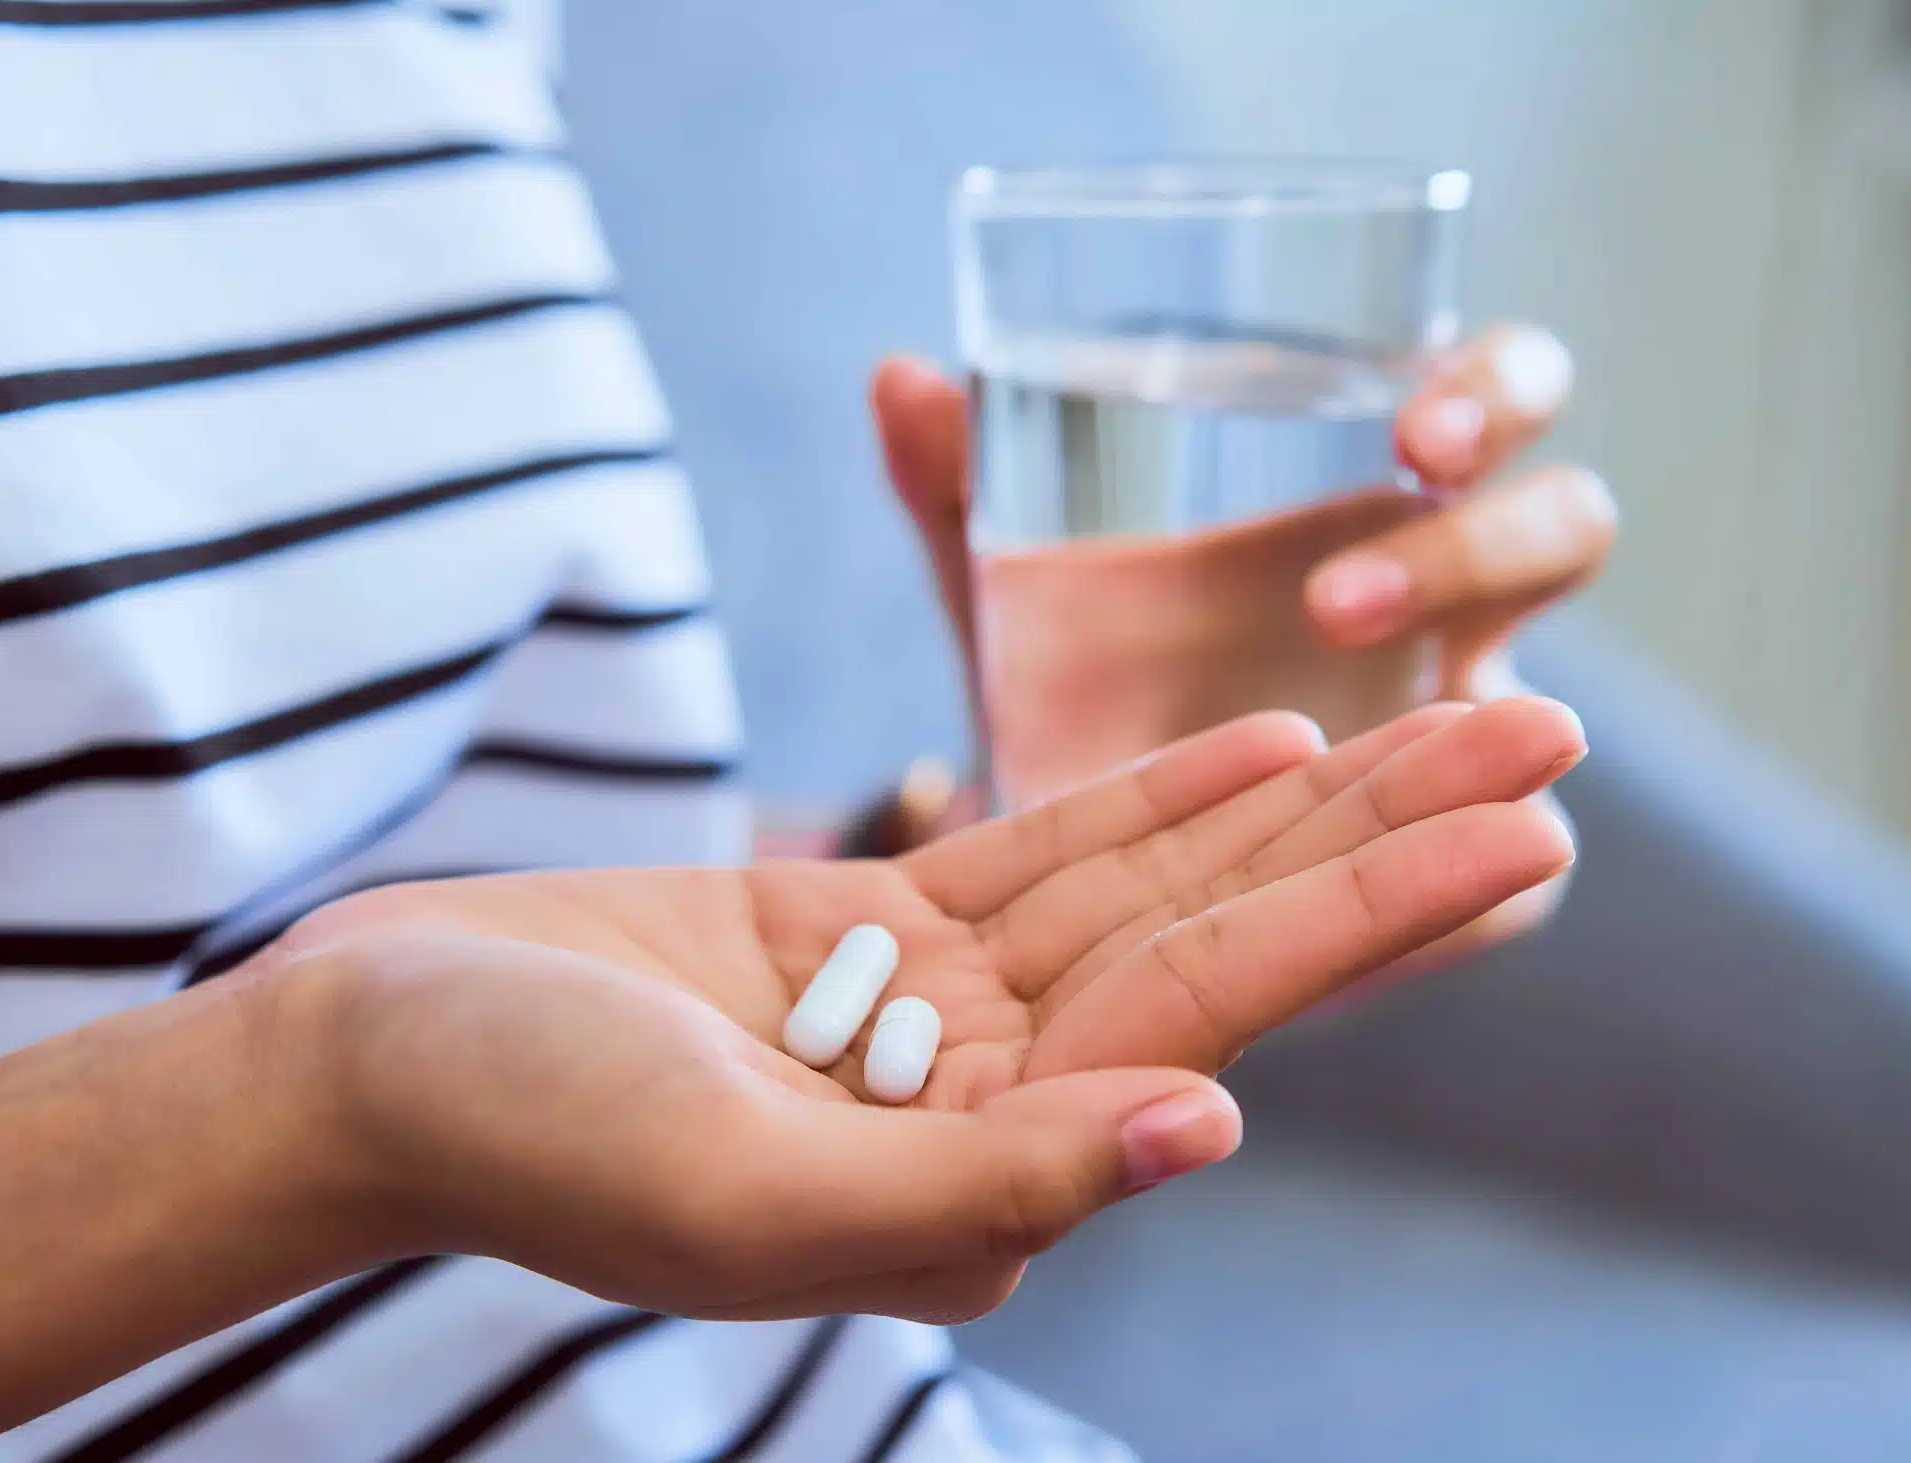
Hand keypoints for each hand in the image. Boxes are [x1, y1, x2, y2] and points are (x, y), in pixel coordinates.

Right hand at [261, 702, 1579, 1324]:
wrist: (359, 1058)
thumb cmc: (519, 1134)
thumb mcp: (744, 1187)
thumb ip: (982, 1179)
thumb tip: (1208, 1131)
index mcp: (976, 1188)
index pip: (1218, 1029)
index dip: (1377, 918)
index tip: (1530, 833)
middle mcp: (982, 1110)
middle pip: (1223, 947)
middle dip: (1389, 837)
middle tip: (1551, 729)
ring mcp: (930, 1021)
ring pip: (1151, 887)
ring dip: (1301, 797)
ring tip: (1450, 709)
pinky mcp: (862, 936)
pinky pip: (1037, 855)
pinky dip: (1146, 798)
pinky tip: (1264, 739)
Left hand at [871, 325, 1612, 960]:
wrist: (1075, 884)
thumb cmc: (1078, 687)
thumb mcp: (1016, 594)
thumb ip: (964, 491)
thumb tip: (898, 376)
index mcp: (1384, 496)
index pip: (1502, 398)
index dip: (1494, 394)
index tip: (1414, 431)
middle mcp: (1452, 610)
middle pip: (1566, 527)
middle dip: (1494, 536)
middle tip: (1356, 590)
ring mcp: (1462, 750)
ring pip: (1543, 717)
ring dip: (1476, 724)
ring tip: (1341, 752)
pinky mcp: (1463, 890)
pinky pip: (1510, 893)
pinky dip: (1464, 898)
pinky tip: (1382, 917)